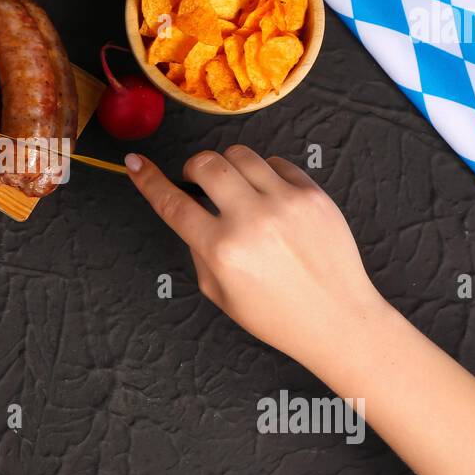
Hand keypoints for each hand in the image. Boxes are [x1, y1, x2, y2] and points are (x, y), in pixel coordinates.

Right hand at [126, 145, 386, 366]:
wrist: (338, 319)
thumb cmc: (277, 316)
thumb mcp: (220, 294)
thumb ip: (199, 249)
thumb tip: (192, 210)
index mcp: (222, 250)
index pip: (173, 203)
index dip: (148, 180)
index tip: (135, 163)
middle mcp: (252, 220)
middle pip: (206, 163)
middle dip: (194, 167)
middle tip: (197, 181)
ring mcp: (286, 203)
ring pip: (240, 154)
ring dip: (227, 166)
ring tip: (236, 189)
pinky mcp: (313, 194)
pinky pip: (276, 163)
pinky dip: (264, 172)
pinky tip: (268, 195)